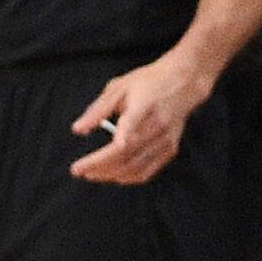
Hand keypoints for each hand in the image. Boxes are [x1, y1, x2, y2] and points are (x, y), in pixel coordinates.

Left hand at [69, 55, 207, 184]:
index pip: (128, 129)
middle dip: (99, 166)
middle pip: (126, 153)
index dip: (110, 148)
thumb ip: (98, 109)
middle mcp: (157, 125)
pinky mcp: (170, 149)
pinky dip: (129, 177)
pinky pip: (148, 171)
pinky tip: (113, 176)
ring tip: (91, 174)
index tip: (90, 160)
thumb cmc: (148, 83)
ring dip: (111, 174)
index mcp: (143, 106)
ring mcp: (165, 140)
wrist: (184, 82)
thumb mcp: (119, 87)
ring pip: (135, 166)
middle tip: (78, 170)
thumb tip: (77, 129)